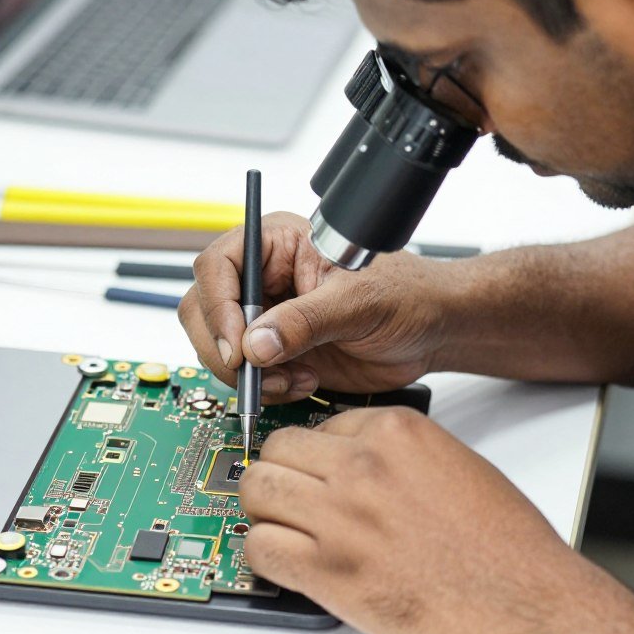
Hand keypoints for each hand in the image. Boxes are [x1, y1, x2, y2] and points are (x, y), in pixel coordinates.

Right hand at [178, 212, 450, 402]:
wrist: (430, 331)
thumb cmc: (405, 294)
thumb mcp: (358, 302)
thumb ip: (305, 321)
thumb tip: (255, 344)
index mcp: (277, 244)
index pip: (218, 265)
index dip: (218, 306)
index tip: (236, 344)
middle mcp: (263, 278)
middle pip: (204, 309)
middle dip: (226, 348)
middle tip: (256, 372)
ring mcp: (265, 316)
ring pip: (217, 347)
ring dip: (248, 374)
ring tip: (294, 378)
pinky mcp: (274, 351)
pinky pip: (244, 375)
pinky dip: (265, 389)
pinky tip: (303, 383)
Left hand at [239, 406, 567, 633]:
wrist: (523, 605)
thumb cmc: (504, 546)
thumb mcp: (455, 465)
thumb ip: (399, 453)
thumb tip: (358, 457)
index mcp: (396, 432)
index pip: (320, 423)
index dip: (316, 452)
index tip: (314, 470)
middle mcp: (362, 466)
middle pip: (277, 449)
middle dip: (279, 472)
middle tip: (290, 496)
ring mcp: (340, 516)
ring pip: (257, 490)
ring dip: (264, 508)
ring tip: (283, 525)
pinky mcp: (327, 570)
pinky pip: (259, 547)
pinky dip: (263, 555)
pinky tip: (287, 562)